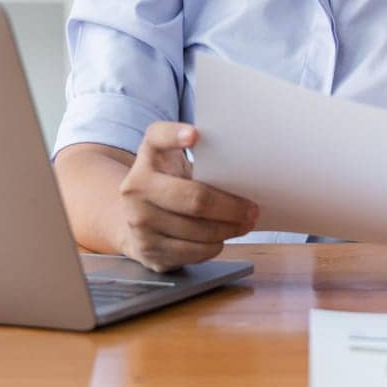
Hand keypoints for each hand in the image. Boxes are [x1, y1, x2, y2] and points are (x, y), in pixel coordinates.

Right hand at [117, 121, 259, 272]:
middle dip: (231, 207)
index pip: (158, 138)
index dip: (175, 135)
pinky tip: (220, 239)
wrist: (134, 220)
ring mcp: (139, 219)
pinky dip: (213, 246)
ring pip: (198, 229)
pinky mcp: (147, 248)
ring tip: (243, 225)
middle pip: (195, 198)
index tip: (195, 136)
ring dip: (228, 229)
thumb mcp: (175, 165)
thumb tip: (244, 174)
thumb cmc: (168, 186)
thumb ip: (199, 161)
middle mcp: (136, 186)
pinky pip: (192, 251)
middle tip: (252, 210)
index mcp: (149, 155)